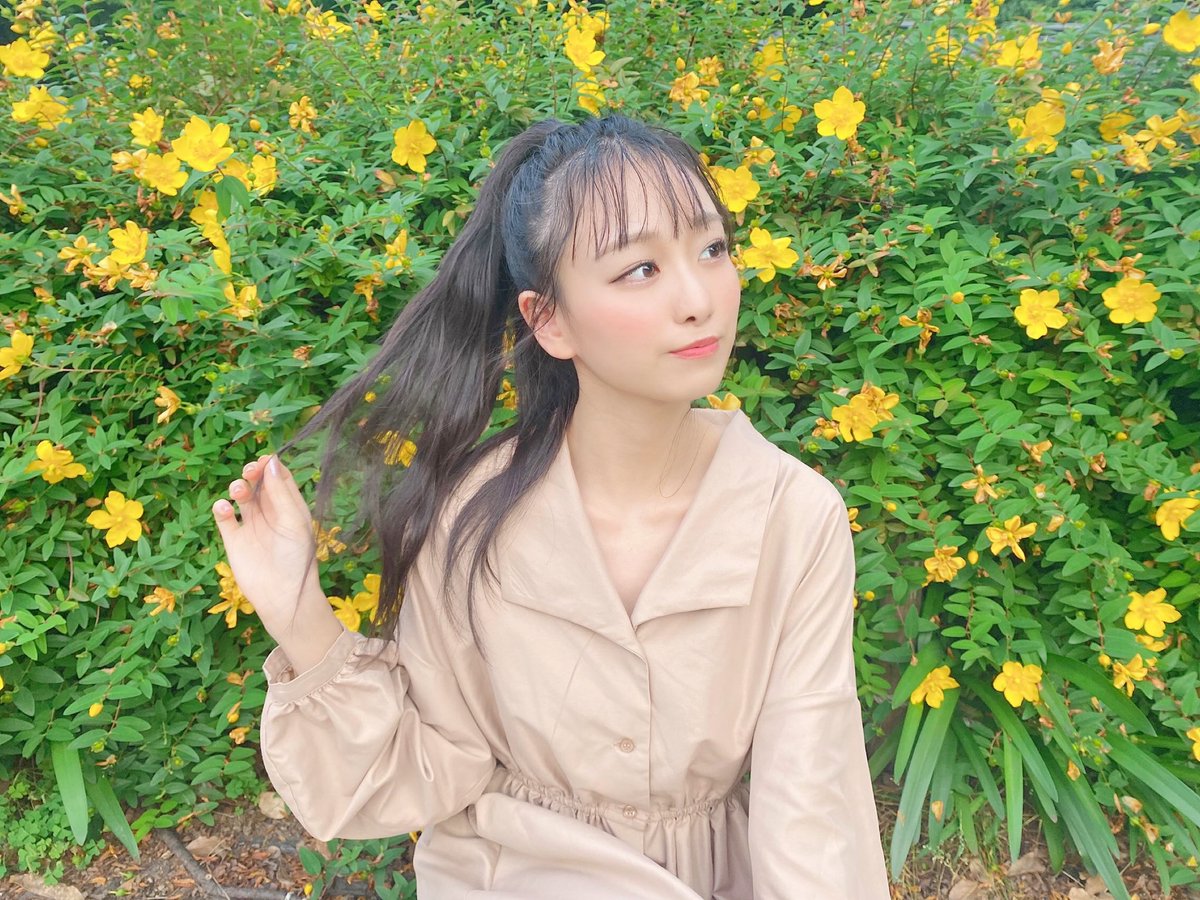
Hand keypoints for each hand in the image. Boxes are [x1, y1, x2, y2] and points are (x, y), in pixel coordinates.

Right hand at [212, 454, 327, 642]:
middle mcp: (270, 514)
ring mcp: (251, 526)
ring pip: (241, 497)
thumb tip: (271, 460)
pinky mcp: (234, 540)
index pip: (280, 478)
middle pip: (259, 483)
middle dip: (253, 473)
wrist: (281, 595)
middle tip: (249, 471)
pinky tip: (224, 508)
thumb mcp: (293, 521)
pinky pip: (224, 517)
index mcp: (290, 507)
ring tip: (238, 492)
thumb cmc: (295, 557)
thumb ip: (280, 492)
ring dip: (238, 487)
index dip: (272, 466)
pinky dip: (221, 508)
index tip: (264, 459)